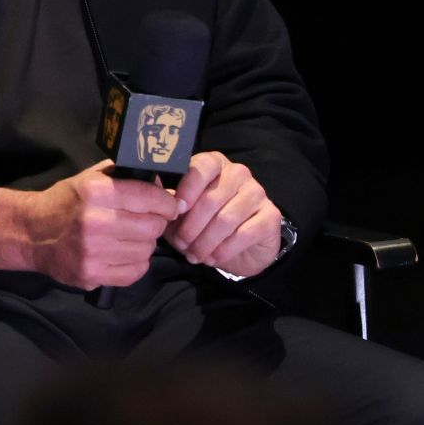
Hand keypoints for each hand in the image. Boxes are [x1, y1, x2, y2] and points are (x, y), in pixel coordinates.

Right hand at [0, 161, 179, 289]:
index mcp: (96, 192)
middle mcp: (95, 222)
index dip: (167, 202)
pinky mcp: (91, 275)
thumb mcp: (92, 178)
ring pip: (146, 250)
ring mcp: (93, 252)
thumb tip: (162, 183)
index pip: (149, 197)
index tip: (171, 206)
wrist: (32, 233)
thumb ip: (126, 177)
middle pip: (153, 226)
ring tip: (131, 237)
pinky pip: (135, 272)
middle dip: (157, 223)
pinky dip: (136, 264)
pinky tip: (124, 254)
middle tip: (149, 222)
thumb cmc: (67, 202)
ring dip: (146, 244)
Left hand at [166, 150, 282, 278]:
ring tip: (195, 256)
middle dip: (192, 226)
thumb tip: (152, 193)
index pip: (203, 166)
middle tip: (182, 245)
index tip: (176, 211)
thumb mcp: (180, 215)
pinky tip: (214, 259)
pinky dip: (224, 250)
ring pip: (227, 218)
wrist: (239, 249)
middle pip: (212, 198)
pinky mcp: (270, 215)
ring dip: (206, 242)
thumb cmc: (204, 226)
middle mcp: (238, 173)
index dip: (188, 188)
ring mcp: (257, 193)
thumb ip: (168, 203)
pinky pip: (245, 233)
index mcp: (215, 165)